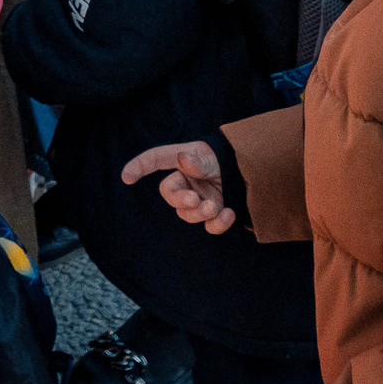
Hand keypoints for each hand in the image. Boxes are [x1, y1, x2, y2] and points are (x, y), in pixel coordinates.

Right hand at [121, 140, 235, 234]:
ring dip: (199, 213)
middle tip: (195, 200)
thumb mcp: (217, 157)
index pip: (156, 159)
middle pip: (170, 195)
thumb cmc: (231, 160)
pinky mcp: (213, 214)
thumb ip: (201, 161)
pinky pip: (208, 226)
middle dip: (180, 200)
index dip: (139, 166)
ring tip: (215, 207)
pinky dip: (218, 224)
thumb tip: (183, 159)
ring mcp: (200, 199)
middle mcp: (187, 181)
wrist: (256, 176)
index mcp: (183, 160)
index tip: (126, 177)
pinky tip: (229, 214)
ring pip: (187, 214)